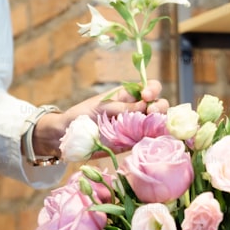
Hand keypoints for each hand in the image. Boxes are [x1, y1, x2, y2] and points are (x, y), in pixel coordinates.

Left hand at [30, 79, 169, 158]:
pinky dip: (155, 138)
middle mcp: (136, 109)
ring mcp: (136, 126)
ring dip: (160, 123)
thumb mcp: (101, 107)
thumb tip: (144, 106)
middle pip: (158, 105)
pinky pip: (149, 139)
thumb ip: (122, 107)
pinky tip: (154, 138)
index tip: (146, 95)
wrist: (69, 136)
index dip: (152, 90)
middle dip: (159, 107)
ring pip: (157, 122)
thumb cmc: (82, 115)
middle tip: (150, 112)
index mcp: (128, 95)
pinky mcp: (133, 142)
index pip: (149, 88)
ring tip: (153, 126)